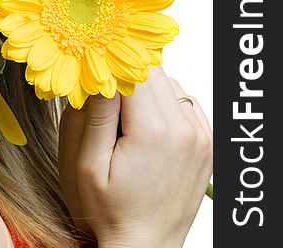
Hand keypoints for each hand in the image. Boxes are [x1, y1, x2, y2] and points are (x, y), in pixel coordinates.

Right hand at [58, 66, 212, 247]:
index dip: (114, 69)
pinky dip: (167, 104)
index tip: (99, 76)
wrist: (146, 245)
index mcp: (151, 132)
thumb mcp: (90, 165)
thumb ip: (97, 116)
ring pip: (170, 84)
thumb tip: (102, 74)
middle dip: (130, 77)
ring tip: (131, 120)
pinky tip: (151, 126)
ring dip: (149, 91)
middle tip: (111, 101)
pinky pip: (186, 102)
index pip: (135, 72)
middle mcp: (183, 129)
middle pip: (155, 73)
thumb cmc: (112, 210)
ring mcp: (200, 136)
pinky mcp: (208, 142)